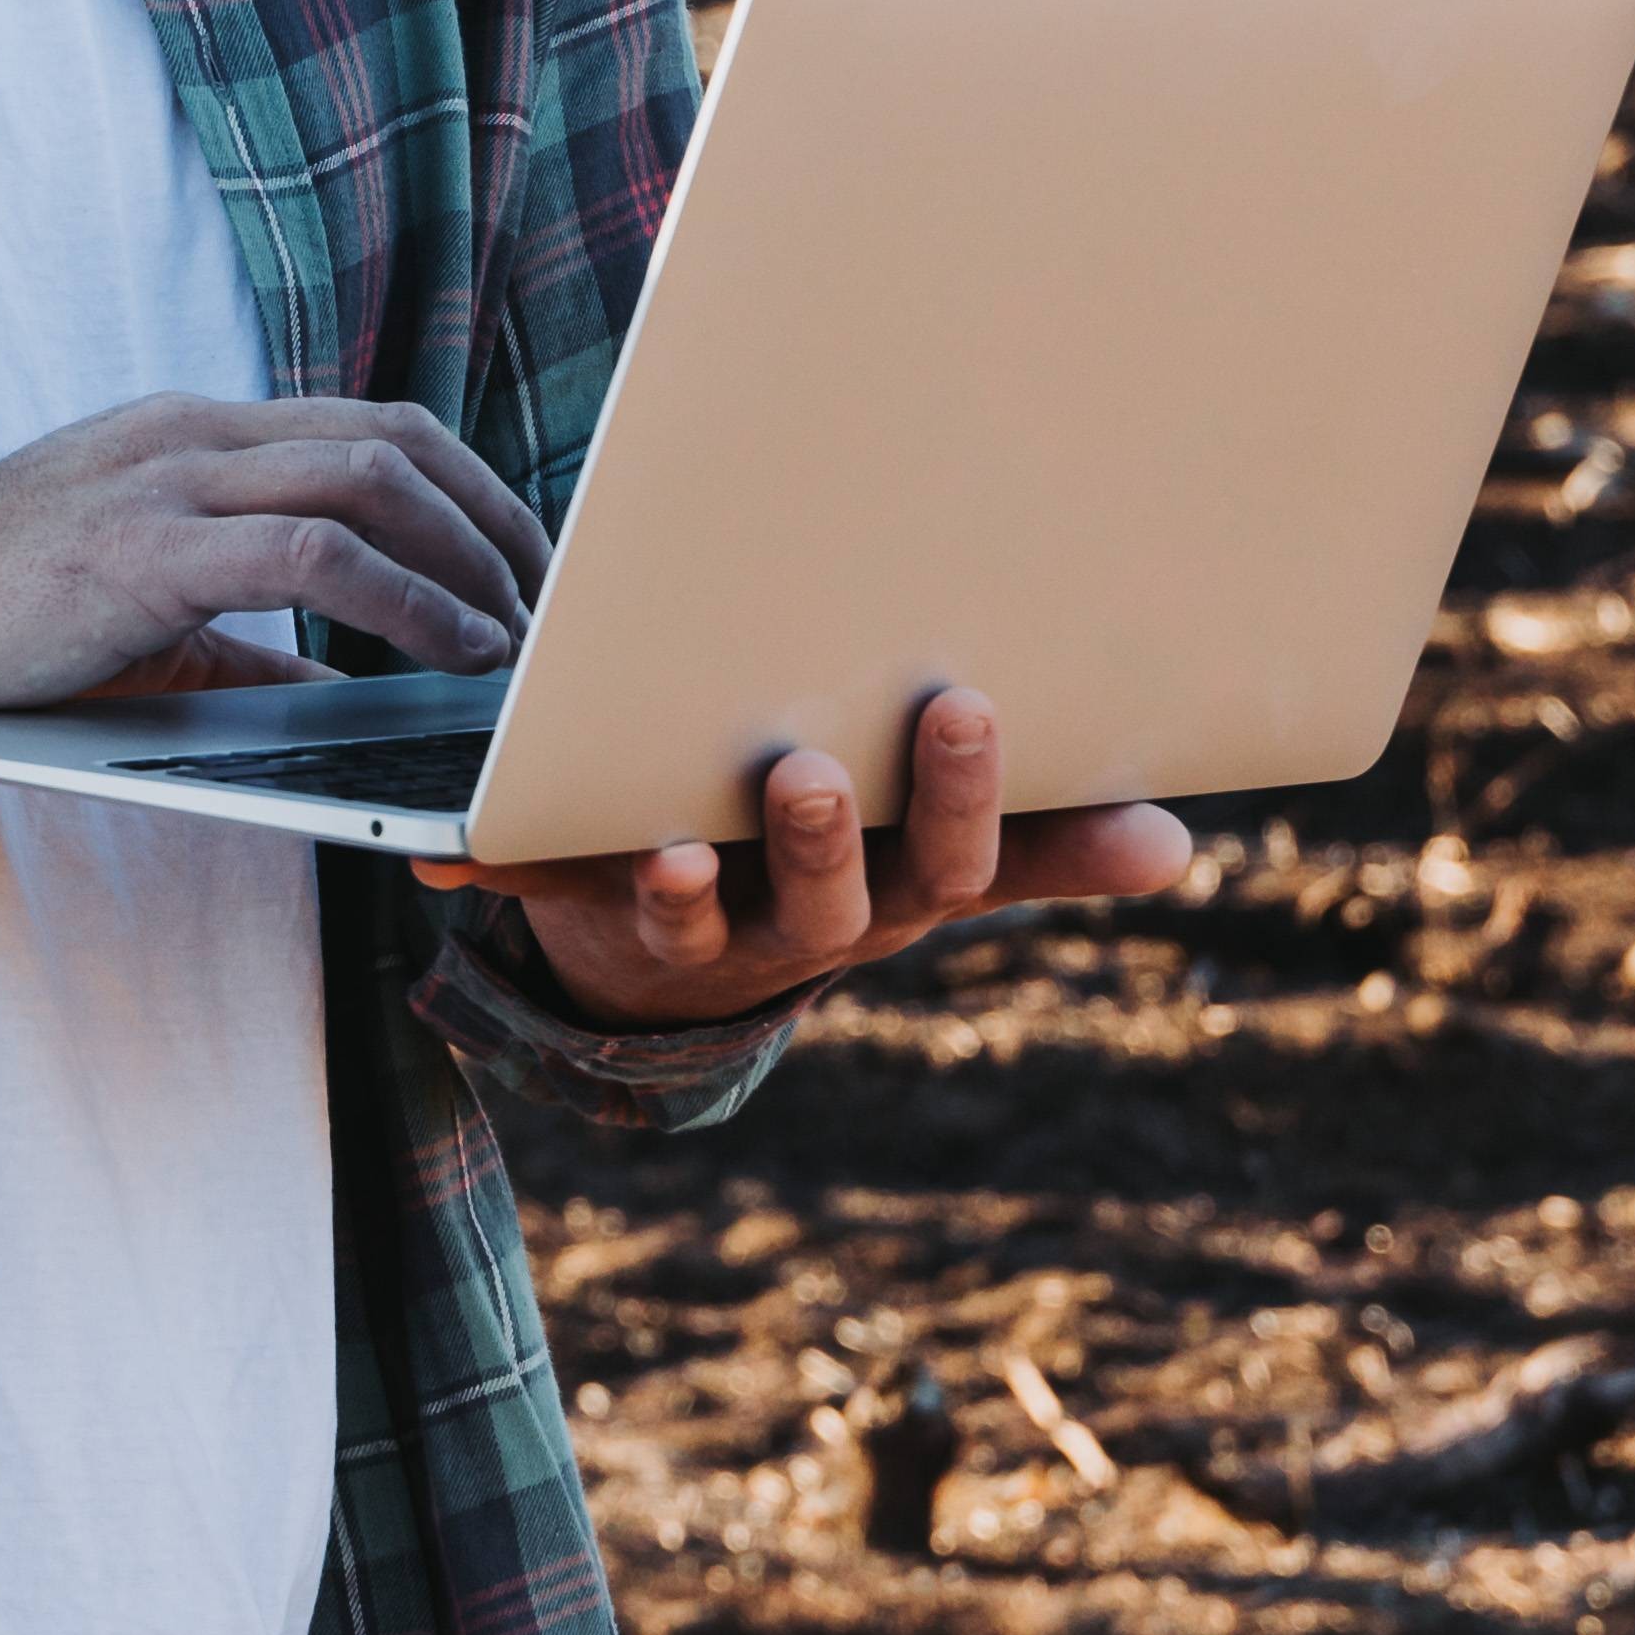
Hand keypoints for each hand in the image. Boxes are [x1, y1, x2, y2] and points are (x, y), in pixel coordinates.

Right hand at [0, 393, 545, 706]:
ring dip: (465, 557)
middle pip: (394, 438)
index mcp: (195, 434)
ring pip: (368, 479)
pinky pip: (312, 553)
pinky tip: (449, 647)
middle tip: (548, 600)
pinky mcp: (148, 548)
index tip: (521, 561)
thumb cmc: (3, 619)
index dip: (465, 488)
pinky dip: (403, 599)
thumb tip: (337, 690)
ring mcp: (170, 481)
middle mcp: (194, 435)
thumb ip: (244, 638)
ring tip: (513, 632)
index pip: (368, 426)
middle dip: (492, 516)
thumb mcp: (142, 610)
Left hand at [408, 685, 1188, 1028]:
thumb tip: (1175, 850)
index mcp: (904, 890)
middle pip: (834, 897)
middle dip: (829, 834)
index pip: (957, 860)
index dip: (966, 795)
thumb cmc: (849, 849)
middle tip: (815, 768)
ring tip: (678, 833)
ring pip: (701, 918)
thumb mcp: (945, 849)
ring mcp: (701, 931)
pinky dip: (507, 870)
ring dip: (689, 878)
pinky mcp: (593, 910)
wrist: (689, 925)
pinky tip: (460, 855)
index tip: (967, 703)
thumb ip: (1052, 842)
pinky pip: (553, 896)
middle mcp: (810, 927)